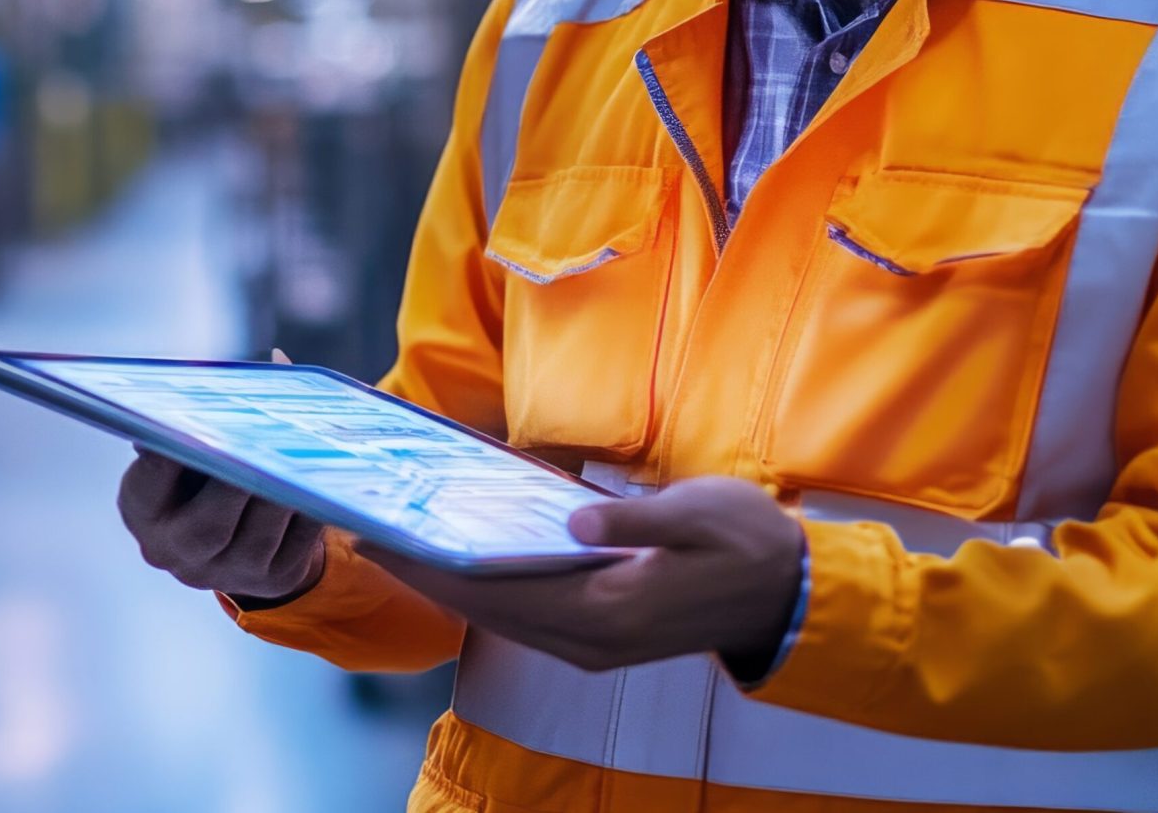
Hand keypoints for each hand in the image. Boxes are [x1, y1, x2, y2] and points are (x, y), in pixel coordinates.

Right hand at [114, 348, 324, 607]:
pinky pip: (298, 543)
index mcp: (145, 510)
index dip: (164, 460)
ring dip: (284, 493)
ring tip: (304, 454)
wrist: (239, 544)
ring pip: (260, 536)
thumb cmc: (210, 476)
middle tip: (262, 444)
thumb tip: (276, 363)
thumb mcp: (195, 453)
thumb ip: (214, 415)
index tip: (185, 426)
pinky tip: (326, 477)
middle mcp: (177, 551)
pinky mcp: (275, 580)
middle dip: (237, 484)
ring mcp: (227, 572)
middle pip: (208, 526)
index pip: (146, 487)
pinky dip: (313, 507)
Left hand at [352, 476, 805, 673]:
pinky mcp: (603, 634)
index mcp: (609, 613)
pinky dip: (489, 592)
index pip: (502, 590)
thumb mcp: (699, 515)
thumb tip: (576, 519)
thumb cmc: (746, 543)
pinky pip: (528, 617)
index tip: (387, 540)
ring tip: (406, 549)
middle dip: (428, 576)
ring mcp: (595, 644)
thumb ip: (636, 520)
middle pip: (489, 610)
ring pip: (504, 617)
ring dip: (452, 586)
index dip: (439, 567)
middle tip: (371, 538)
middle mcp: (590, 640)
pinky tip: (470, 563)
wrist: (786, 594)